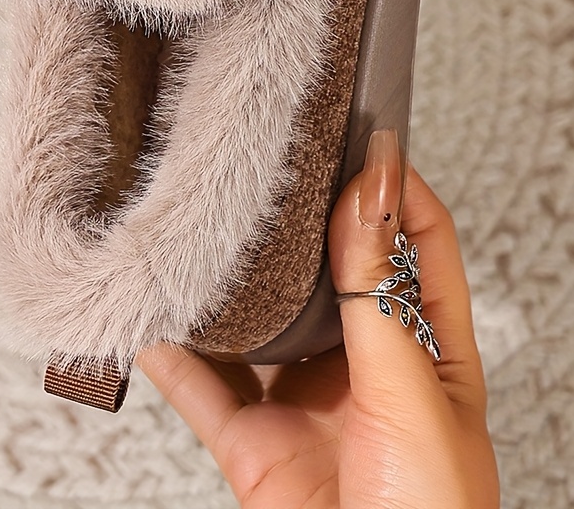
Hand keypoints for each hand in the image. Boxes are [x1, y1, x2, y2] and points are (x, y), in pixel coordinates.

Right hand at [137, 133, 498, 507]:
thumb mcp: (414, 396)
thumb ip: (379, 297)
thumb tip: (369, 197)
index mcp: (427, 350)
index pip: (418, 242)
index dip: (392, 186)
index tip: (356, 132)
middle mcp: (362, 365)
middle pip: (328, 269)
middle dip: (296, 220)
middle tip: (261, 161)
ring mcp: (301, 400)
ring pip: (256, 320)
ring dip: (226, 282)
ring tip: (197, 225)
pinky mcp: (250, 440)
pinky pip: (199, 383)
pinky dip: (166, 351)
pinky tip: (146, 313)